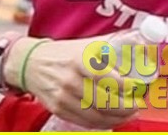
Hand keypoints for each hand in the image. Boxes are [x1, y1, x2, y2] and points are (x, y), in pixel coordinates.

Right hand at [3, 29, 157, 128]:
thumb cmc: (62, 53)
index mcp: (79, 60)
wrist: (30, 62)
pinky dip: (103, 123)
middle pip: (106, 102)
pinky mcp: (59, 109)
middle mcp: (71, 80)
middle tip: (137, 105)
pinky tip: (111, 118)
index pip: (108, 79)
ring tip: (128, 113)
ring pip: (98, 116)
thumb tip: (138, 48)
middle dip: (127, 107)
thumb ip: (109, 49)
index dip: (126, 87)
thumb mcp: (84, 45)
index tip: (136, 88)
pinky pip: (86, 122)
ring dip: (118, 118)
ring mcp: (64, 97)